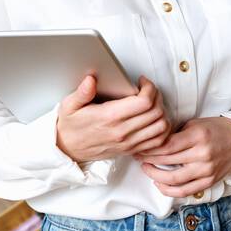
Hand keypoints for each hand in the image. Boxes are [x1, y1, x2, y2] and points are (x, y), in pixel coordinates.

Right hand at [54, 74, 170, 162]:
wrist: (68, 149)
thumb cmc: (71, 127)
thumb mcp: (69, 106)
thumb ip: (81, 92)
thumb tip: (90, 80)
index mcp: (109, 117)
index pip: (144, 102)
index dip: (149, 88)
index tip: (142, 82)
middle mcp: (122, 131)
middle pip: (156, 112)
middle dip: (157, 96)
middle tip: (148, 90)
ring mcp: (129, 143)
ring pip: (161, 127)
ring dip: (162, 112)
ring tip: (152, 104)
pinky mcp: (132, 150)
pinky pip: (158, 142)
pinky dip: (162, 130)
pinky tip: (154, 120)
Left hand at [133, 116, 230, 198]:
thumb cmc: (216, 129)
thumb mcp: (196, 124)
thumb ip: (176, 133)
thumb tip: (153, 142)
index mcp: (198, 136)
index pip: (167, 146)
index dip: (149, 149)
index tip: (139, 148)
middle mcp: (202, 155)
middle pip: (167, 162)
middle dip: (148, 160)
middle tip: (138, 157)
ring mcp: (206, 170)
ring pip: (174, 180)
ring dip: (155, 176)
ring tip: (147, 170)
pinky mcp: (209, 181)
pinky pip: (185, 191)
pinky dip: (169, 190)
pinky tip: (160, 184)